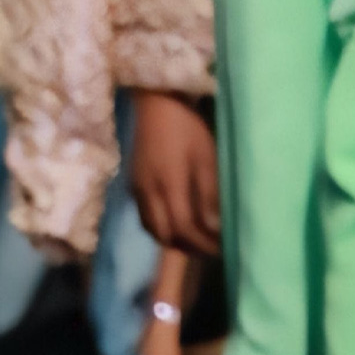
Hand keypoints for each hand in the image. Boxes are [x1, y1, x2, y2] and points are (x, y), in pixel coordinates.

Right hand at [128, 88, 220, 253]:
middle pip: (165, 235)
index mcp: (168, 185)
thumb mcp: (206, 158)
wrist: (154, 105)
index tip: (222, 249)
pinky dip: (162, 228)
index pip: (184, 228)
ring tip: (196, 240)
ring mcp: (137, 189)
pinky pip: (145, 217)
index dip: (203, 244)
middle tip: (211, 249)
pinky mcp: (133, 185)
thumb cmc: (186, 128)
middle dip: (188, 247)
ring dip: (174, 241)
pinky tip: (177, 223)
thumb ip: (210, 195)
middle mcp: (148, 193)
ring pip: (152, 229)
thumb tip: (216, 228)